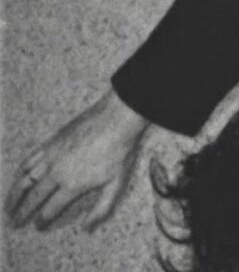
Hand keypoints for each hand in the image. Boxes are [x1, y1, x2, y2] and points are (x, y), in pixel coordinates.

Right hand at [6, 90, 148, 229]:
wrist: (116, 119)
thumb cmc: (120, 152)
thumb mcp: (116, 184)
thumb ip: (101, 208)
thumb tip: (86, 227)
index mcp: (72, 185)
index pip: (51, 209)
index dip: (43, 220)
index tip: (38, 227)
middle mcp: (56, 173)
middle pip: (34, 197)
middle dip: (22, 212)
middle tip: (14, 223)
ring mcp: (50, 157)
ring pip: (25, 180)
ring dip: (14, 196)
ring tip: (8, 207)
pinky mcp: (50, 143)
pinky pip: (28, 161)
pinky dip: (19, 173)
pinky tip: (17, 179)